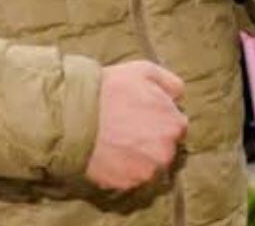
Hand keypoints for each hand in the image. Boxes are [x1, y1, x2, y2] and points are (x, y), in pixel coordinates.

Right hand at [85, 61, 188, 190]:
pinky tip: (109, 151)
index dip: (159, 117)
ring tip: (116, 139)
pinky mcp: (127, 183)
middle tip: (127, 125)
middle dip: (151, 138)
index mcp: (174, 124)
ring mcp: (146, 170)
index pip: (176, 125)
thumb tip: (179, 97)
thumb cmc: (110, 90)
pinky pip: (130, 176)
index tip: (142, 112)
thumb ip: (171, 84)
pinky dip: (122, 167)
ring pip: (148, 164)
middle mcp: (166, 151)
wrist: (75, 115)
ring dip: (138, 155)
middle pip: (164, 147)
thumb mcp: (145, 71)